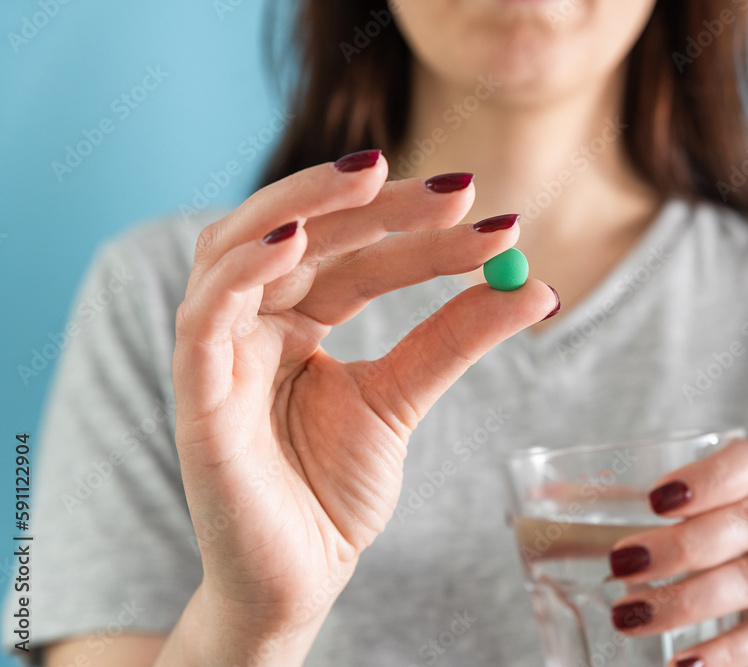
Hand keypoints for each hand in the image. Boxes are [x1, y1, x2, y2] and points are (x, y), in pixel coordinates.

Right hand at [169, 152, 557, 662]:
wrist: (302, 577)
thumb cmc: (335, 490)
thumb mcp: (404, 399)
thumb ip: (455, 338)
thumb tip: (538, 286)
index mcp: (294, 319)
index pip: (355, 256)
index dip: (419, 234)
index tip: (496, 225)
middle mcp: (251, 322)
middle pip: (300, 234)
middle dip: (373, 206)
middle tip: (453, 190)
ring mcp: (218, 352)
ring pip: (238, 248)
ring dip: (303, 205)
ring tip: (375, 177)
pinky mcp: (195, 395)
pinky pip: (204, 316)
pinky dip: (242, 270)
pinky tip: (295, 241)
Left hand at [606, 433, 747, 666]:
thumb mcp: (715, 515)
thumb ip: (642, 506)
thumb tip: (547, 498)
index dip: (707, 478)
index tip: (654, 503)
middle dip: (680, 546)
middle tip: (622, 565)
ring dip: (688, 599)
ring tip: (632, 615)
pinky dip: (727, 650)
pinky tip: (686, 664)